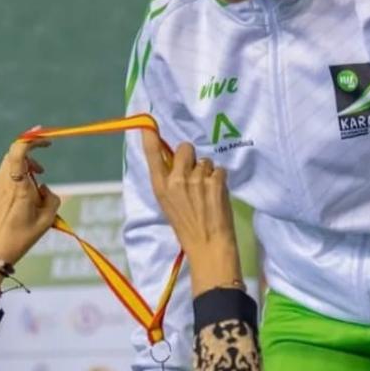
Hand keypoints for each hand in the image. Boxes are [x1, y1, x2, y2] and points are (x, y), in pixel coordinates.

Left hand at [0, 138, 60, 288]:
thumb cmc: (21, 237)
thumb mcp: (47, 220)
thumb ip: (52, 198)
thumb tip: (44, 187)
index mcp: (18, 186)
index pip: (18, 151)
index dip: (31, 139)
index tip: (44, 138)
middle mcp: (3, 182)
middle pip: (14, 153)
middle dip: (31, 154)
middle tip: (43, 169)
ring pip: (8, 164)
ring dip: (24, 167)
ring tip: (35, 184)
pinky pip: (3, 176)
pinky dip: (15, 177)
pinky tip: (22, 195)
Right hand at [140, 131, 241, 296]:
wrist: (208, 247)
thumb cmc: (187, 228)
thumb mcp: (169, 204)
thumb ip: (170, 181)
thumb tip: (175, 160)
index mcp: (160, 186)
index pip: (152, 155)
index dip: (151, 138)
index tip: (149, 123)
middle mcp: (176, 180)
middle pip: (185, 148)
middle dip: (191, 157)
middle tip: (195, 175)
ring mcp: (196, 180)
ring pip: (205, 160)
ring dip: (208, 172)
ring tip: (208, 193)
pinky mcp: (215, 182)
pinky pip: (220, 169)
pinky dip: (221, 180)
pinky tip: (218, 196)